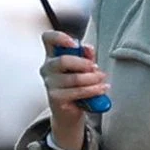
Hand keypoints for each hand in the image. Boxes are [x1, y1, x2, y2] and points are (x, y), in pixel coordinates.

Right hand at [41, 31, 109, 149]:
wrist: (69, 112)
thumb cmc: (75, 85)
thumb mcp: (83, 67)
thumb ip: (85, 56)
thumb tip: (88, 48)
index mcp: (52, 55)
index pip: (48, 38)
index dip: (60, 37)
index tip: (74, 44)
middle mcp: (47, 68)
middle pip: (63, 60)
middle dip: (83, 63)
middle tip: (95, 67)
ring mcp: (49, 84)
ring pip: (74, 78)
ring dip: (92, 79)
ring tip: (102, 80)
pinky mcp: (55, 98)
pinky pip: (78, 91)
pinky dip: (93, 90)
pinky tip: (101, 89)